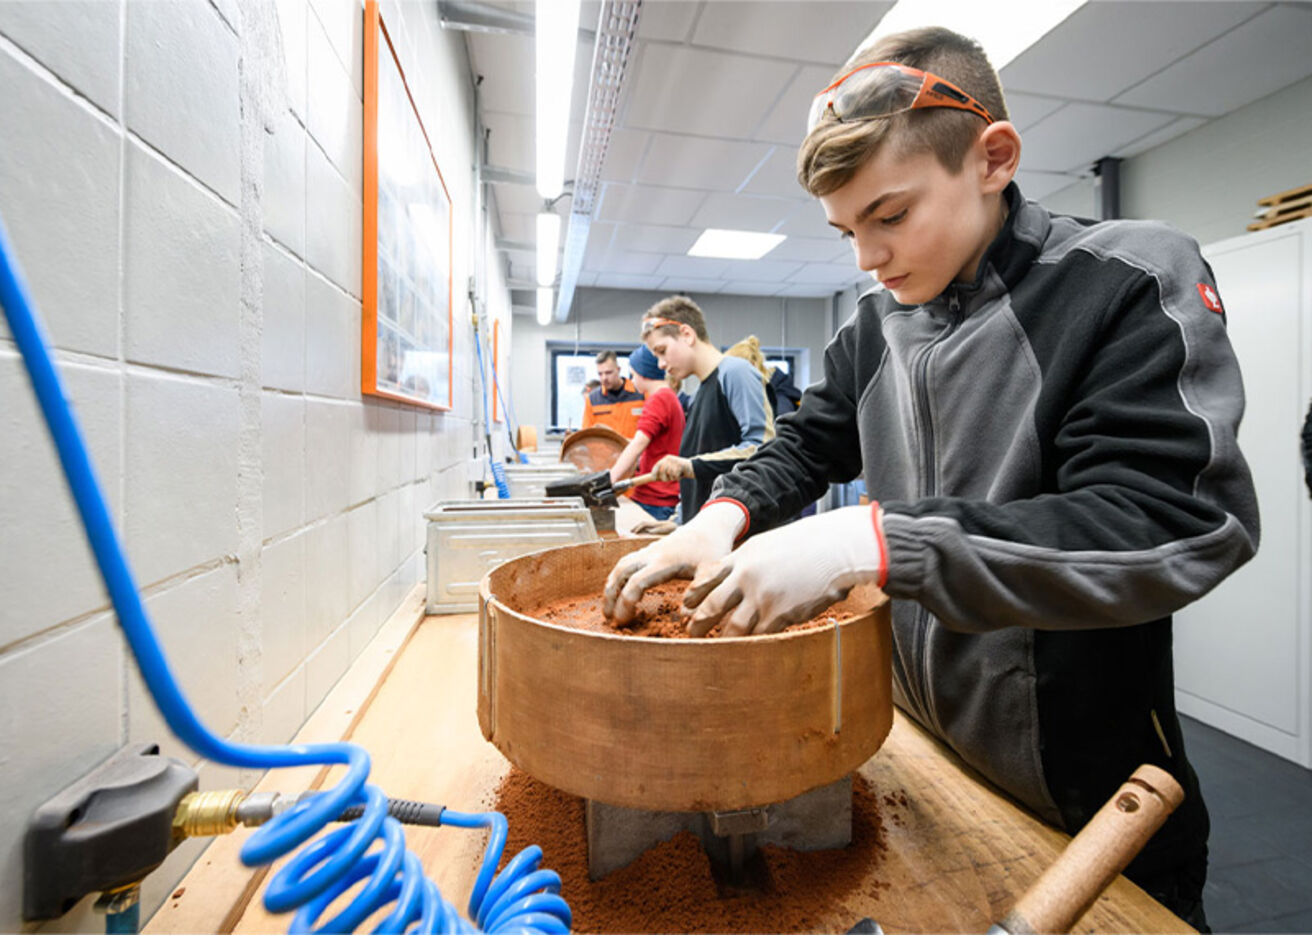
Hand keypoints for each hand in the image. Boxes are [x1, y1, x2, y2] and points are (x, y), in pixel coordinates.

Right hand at [604, 502, 746, 622]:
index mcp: (665, 561)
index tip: (623, 620)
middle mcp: (652, 554)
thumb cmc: (713, 549)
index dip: (626, 602)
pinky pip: (627, 561)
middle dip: (610, 594)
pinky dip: (618, 576)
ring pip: (621, 564)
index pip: (637, 582)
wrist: (711, 526)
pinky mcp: (650, 550)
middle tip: (607, 617)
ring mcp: (649, 550)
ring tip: (608, 607)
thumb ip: (701, 591)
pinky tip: (618, 590)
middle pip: (621, 571)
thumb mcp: (714, 571)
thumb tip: (686, 615)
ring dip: (611, 585)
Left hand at [651, 455, 693, 481]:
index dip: (654, 472)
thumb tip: (652, 478)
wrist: (692, 468)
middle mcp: (668, 458)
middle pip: (662, 471)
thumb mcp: (670, 471)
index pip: (657, 466)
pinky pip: (675, 474)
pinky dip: (678, 477)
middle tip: (670, 479)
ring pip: (669, 473)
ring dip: (673, 478)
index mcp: (665, 459)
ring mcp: (674, 460)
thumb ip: (662, 473)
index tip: (653, 478)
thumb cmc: (679, 471)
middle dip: (665, 478)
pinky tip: (681, 474)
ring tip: (677, 475)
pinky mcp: (680, 464)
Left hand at [683, 505, 885, 636]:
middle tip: (691, 634)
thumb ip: (750, 560)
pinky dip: (752, 646)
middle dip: (699, 623)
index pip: (707, 579)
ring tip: (717, 650)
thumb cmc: (807, 544)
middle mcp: (746, 577)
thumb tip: (738, 576)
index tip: (686, 608)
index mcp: (742, 557)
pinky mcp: (781, 613)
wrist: (837, 547)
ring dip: (724, 641)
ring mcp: (762, 596)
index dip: (694, 596)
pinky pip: (760, 636)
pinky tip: (747, 653)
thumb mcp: (769, 544)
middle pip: (712, 605)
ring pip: (733, 627)